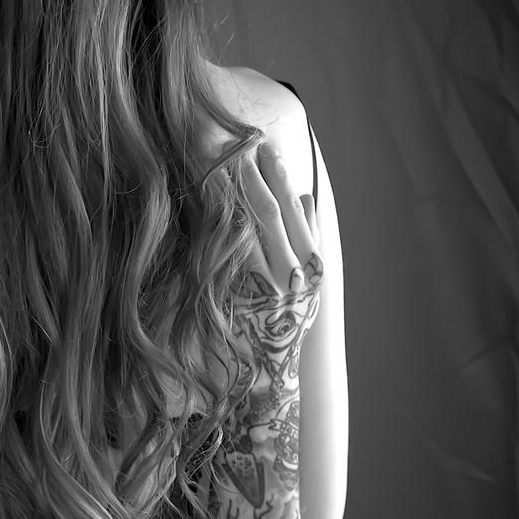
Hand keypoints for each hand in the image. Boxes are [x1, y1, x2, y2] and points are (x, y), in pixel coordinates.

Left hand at [235, 140, 322, 385]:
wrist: (271, 374)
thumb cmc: (287, 325)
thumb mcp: (309, 284)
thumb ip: (308, 239)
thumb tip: (303, 194)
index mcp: (314, 267)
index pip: (296, 209)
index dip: (280, 176)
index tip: (266, 149)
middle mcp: (294, 274)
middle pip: (272, 211)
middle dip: (254, 174)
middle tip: (237, 144)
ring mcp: (266, 286)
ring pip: (249, 226)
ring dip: (233, 192)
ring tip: (218, 162)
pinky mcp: (240, 298)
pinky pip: (227, 251)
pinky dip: (217, 224)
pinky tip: (204, 203)